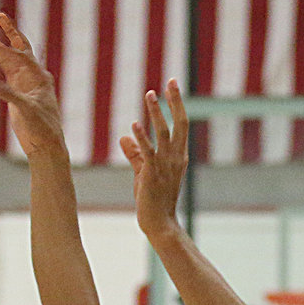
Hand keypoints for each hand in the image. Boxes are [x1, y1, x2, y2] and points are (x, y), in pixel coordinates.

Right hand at [0, 12, 66, 158]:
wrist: (46, 145)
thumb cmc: (42, 127)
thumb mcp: (25, 109)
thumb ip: (7, 94)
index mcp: (39, 77)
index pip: (21, 54)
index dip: (5, 42)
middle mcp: (33, 77)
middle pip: (20, 48)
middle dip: (10, 31)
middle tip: (0, 14)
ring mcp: (25, 85)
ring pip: (11, 60)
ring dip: (0, 46)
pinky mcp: (18, 94)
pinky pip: (7, 73)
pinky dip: (0, 62)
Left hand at [119, 79, 187, 239]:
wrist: (159, 222)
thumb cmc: (153, 199)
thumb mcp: (142, 172)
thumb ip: (134, 153)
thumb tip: (123, 137)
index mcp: (178, 156)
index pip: (180, 125)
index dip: (176, 105)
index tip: (171, 87)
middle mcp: (175, 158)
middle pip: (179, 124)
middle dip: (175, 102)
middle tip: (171, 81)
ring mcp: (165, 165)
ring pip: (163, 133)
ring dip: (156, 113)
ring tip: (150, 94)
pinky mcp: (152, 173)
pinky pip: (148, 152)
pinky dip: (141, 138)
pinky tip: (134, 124)